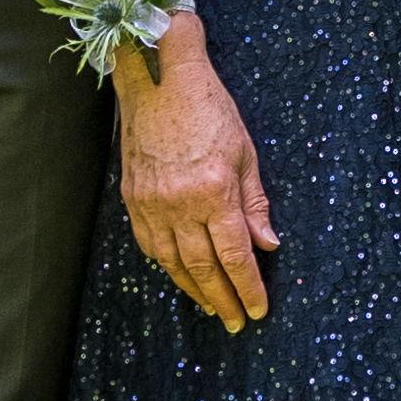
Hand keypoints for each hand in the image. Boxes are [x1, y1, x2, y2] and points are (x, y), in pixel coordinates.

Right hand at [120, 18, 276, 329]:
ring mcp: (151, 202)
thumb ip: (255, 203)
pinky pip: (149, 243)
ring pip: (173, 262)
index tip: (258, 309)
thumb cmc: (210, 108)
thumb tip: (267, 246)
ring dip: (193, 290)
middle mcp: (180, 202)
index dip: (248, 286)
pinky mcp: (132, 196)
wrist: (158, 78)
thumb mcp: (245, 150)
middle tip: (237, 322)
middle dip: (223, 299)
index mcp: (215, 190)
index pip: (235, 255)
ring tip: (212, 308)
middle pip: (204, 266)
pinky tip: (178, 275)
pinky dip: (166, 265)